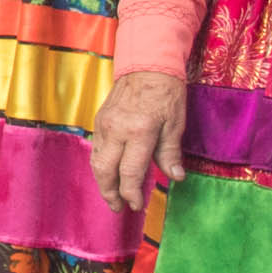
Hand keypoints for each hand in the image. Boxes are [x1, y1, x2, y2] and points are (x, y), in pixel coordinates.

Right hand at [88, 70, 188, 212]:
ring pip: (96, 161)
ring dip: (103, 182)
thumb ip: (170, 152)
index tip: (136, 205)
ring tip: (112, 195)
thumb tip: (175, 177)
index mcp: (139, 131)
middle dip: (110, 193)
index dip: (132, 193)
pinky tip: (108, 173)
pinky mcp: (100, 120)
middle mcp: (117, 129)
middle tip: (118, 208)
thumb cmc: (166, 93)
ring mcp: (104, 124)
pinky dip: (100, 165)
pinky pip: (96, 148)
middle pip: (105, 170)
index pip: (129, 172)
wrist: (146, 65)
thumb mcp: (175, 124)